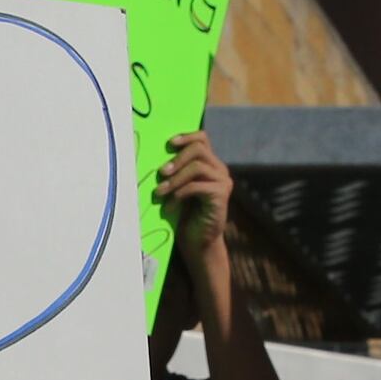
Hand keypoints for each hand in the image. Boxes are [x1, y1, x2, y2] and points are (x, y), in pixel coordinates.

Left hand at [157, 131, 233, 267]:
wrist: (198, 243)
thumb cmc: (185, 215)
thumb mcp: (178, 188)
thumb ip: (176, 171)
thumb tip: (157, 154)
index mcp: (210, 164)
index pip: (202, 138)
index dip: (186, 136)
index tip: (168, 144)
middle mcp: (220, 170)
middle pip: (199, 148)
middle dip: (177, 159)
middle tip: (161, 173)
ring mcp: (223, 182)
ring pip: (197, 166)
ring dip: (175, 179)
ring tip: (160, 192)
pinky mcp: (221, 196)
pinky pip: (196, 186)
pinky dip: (179, 194)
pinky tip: (170, 206)